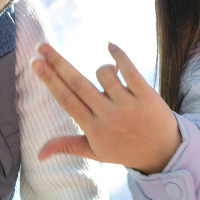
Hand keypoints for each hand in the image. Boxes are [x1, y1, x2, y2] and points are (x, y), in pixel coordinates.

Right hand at [32, 42, 180, 174]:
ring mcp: (128, 105)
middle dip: (58, 63)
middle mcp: (108, 116)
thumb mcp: (95, 152)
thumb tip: (38, 154)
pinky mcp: (147, 95)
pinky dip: (119, 55)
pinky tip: (110, 45)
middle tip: (41, 46)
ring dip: (103, 69)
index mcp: (93, 129)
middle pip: (78, 84)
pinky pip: (130, 69)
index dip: (50, 80)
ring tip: (110, 77)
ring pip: (105, 73)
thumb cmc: (124, 150)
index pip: (66, 100)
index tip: (35, 63)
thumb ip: (67, 146)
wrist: (164, 154)